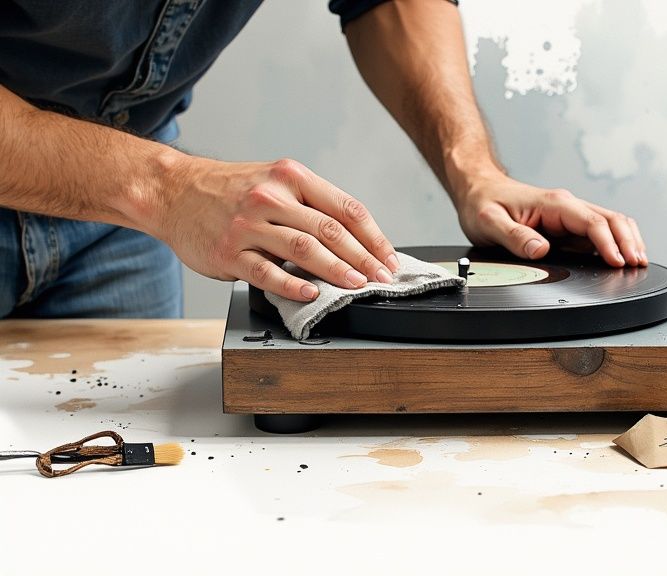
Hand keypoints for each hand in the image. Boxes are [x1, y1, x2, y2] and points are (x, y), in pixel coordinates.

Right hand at [153, 157, 399, 301]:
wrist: (174, 192)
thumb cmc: (230, 191)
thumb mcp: (274, 181)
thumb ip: (310, 205)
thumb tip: (355, 240)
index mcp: (291, 177)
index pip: (346, 208)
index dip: (373, 237)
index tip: (388, 258)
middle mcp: (271, 197)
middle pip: (330, 230)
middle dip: (363, 258)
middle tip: (381, 278)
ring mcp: (248, 225)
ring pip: (303, 249)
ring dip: (336, 271)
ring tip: (356, 285)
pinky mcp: (228, 251)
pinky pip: (266, 271)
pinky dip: (292, 284)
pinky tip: (311, 292)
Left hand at [455, 174, 647, 266]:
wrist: (477, 188)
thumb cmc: (482, 202)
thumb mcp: (489, 222)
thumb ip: (514, 237)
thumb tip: (540, 250)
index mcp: (553, 204)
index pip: (592, 221)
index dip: (609, 243)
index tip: (618, 261)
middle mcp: (566, 206)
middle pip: (611, 219)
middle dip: (629, 241)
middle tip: (638, 264)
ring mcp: (569, 215)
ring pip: (611, 222)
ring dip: (627, 239)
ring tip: (638, 260)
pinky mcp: (567, 225)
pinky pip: (599, 230)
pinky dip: (616, 241)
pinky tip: (622, 255)